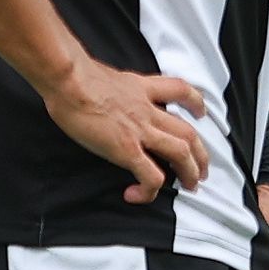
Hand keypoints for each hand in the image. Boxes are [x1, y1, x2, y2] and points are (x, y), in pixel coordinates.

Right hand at [48, 57, 208, 203]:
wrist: (68, 80)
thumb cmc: (74, 75)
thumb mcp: (106, 76)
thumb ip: (117, 88)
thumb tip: (106, 94)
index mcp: (142, 89)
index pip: (180, 90)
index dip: (195, 103)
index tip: (199, 114)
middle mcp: (147, 110)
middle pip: (188, 133)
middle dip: (200, 155)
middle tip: (200, 170)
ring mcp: (140, 130)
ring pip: (180, 153)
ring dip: (189, 173)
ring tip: (189, 186)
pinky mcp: (127, 149)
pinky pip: (150, 175)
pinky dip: (150, 190)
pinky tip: (138, 194)